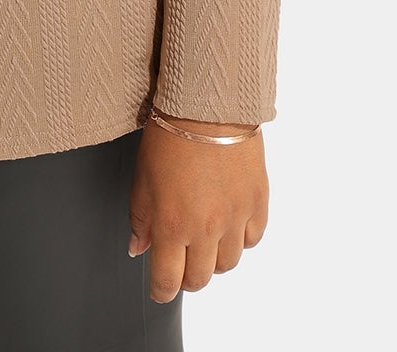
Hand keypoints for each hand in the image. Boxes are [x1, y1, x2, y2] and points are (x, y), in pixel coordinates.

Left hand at [128, 114, 269, 303]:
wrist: (208, 105)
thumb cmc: (170, 135)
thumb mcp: (143, 177)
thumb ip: (140, 219)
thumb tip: (139, 248)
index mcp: (172, 225)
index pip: (168, 281)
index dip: (161, 291)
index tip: (159, 289)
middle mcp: (206, 229)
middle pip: (200, 279)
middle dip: (186, 276)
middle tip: (181, 262)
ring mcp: (236, 218)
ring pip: (228, 264)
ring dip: (213, 258)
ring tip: (204, 239)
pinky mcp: (258, 203)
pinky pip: (252, 239)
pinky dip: (240, 238)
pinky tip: (228, 222)